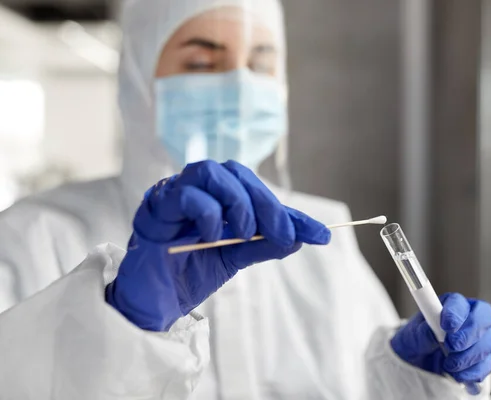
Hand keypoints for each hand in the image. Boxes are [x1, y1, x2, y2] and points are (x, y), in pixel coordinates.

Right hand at [105, 160, 330, 330]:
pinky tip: (213, 236)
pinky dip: (207, 212)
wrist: (155, 302)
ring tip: (245, 233)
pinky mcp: (154, 208)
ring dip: (237, 201)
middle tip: (283, 234)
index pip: (257, 192)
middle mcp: (196, 188)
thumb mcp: (235, 258)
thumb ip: (263, 244)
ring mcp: (174, 193)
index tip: (321, 235)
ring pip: (209, 171)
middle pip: (235, 172)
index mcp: (216, 196)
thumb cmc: (191, 274)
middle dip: (266, 202)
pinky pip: (183, 194)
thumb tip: (299, 236)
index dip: (290, 211)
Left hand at [391, 293, 490, 383]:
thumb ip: (421, 333)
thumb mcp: (411, 336)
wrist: (417, 361)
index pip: (461, 302)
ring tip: (449, 365)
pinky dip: (473, 373)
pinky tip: (459, 376)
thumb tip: (431, 331)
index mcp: (450, 305)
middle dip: (468, 334)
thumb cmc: (416, 341)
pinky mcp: (481, 359)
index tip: (446, 326)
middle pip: (484, 318)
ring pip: (487, 343)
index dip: (456, 313)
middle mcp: (469, 318)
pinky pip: (486, 365)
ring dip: (468, 357)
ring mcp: (479, 339)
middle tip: (452, 346)